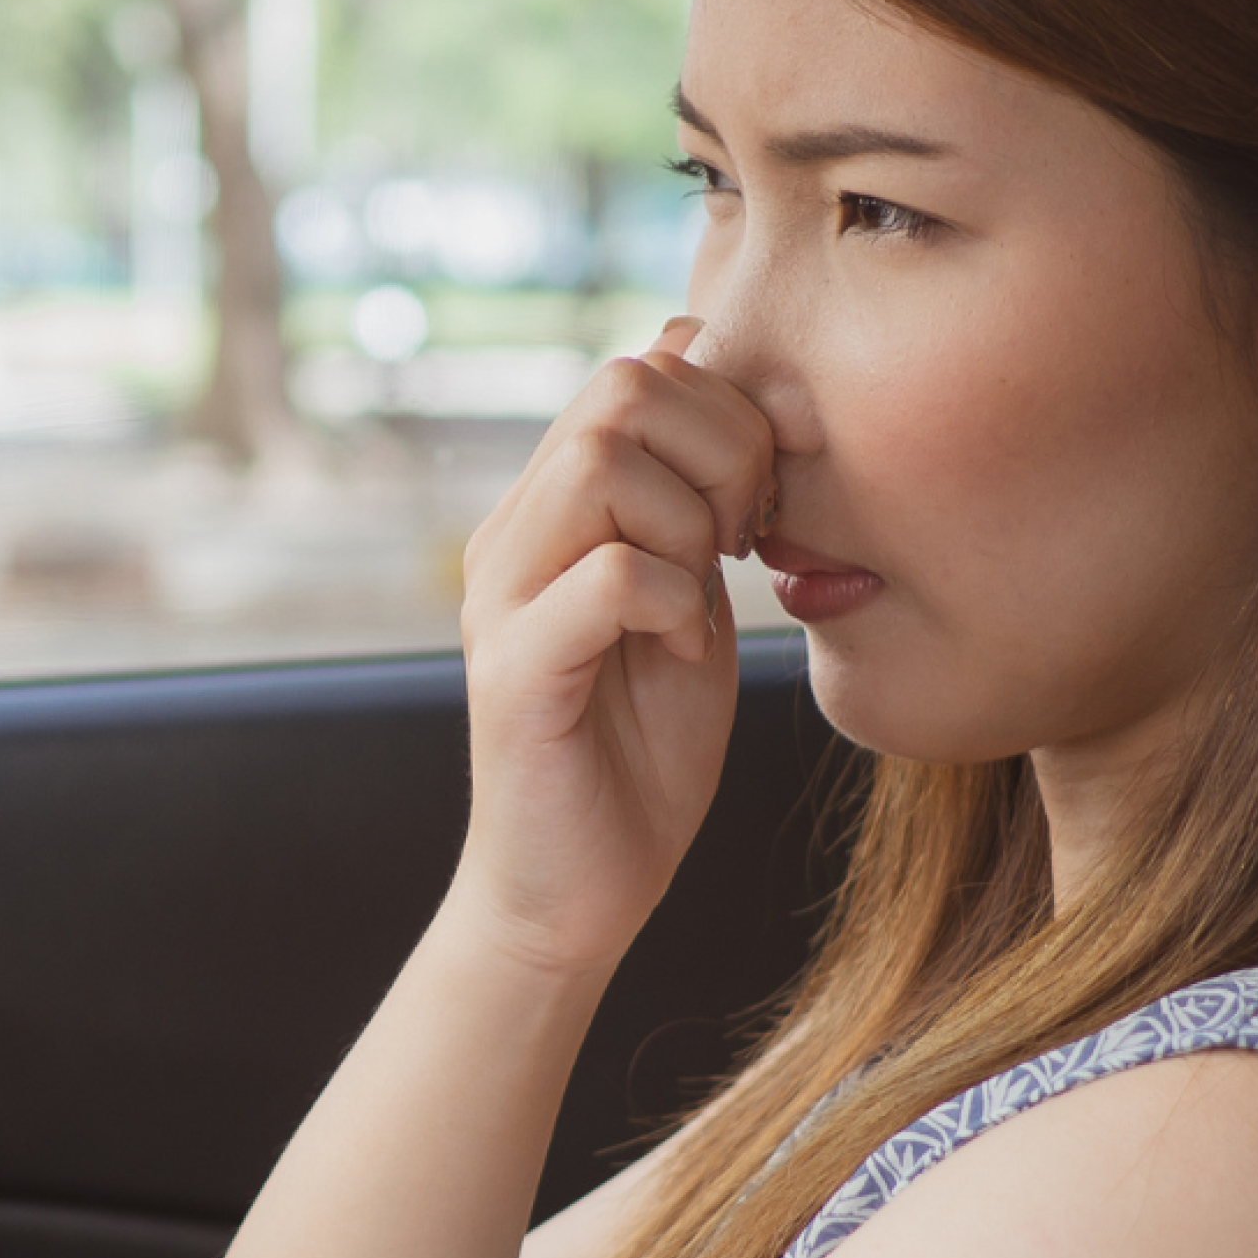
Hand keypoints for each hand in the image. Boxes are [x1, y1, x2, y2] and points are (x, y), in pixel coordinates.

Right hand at [453, 316, 778, 971]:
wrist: (577, 895)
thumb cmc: (639, 750)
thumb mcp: (689, 595)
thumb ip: (693, 498)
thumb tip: (706, 362)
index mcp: (551, 508)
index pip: (636, 371)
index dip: (728, 417)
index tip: (757, 510)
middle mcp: (511, 534)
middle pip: (620, 391)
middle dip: (720, 453)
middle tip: (739, 545)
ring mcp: (500, 597)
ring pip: (604, 463)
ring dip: (691, 524)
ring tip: (705, 597)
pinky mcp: (512, 670)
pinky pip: (608, 575)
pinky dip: (674, 602)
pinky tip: (685, 652)